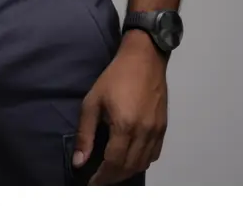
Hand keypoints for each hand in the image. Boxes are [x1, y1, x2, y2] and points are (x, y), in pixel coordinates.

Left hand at [73, 30, 167, 183]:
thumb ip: (85, 133)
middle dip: (112, 178)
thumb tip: (79, 161)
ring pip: (142, 163)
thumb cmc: (115, 76)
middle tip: (99, 180)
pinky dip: (141, 161)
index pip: (113, 163)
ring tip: (112, 172)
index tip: (91, 183)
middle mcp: (143, 132)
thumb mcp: (93, 101)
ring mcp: (156, 131)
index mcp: (124, 126)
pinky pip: (154, 154)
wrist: (144, 58)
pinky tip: (130, 158)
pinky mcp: (163, 127)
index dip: (101, 178)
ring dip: (127, 172)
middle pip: (128, 167)